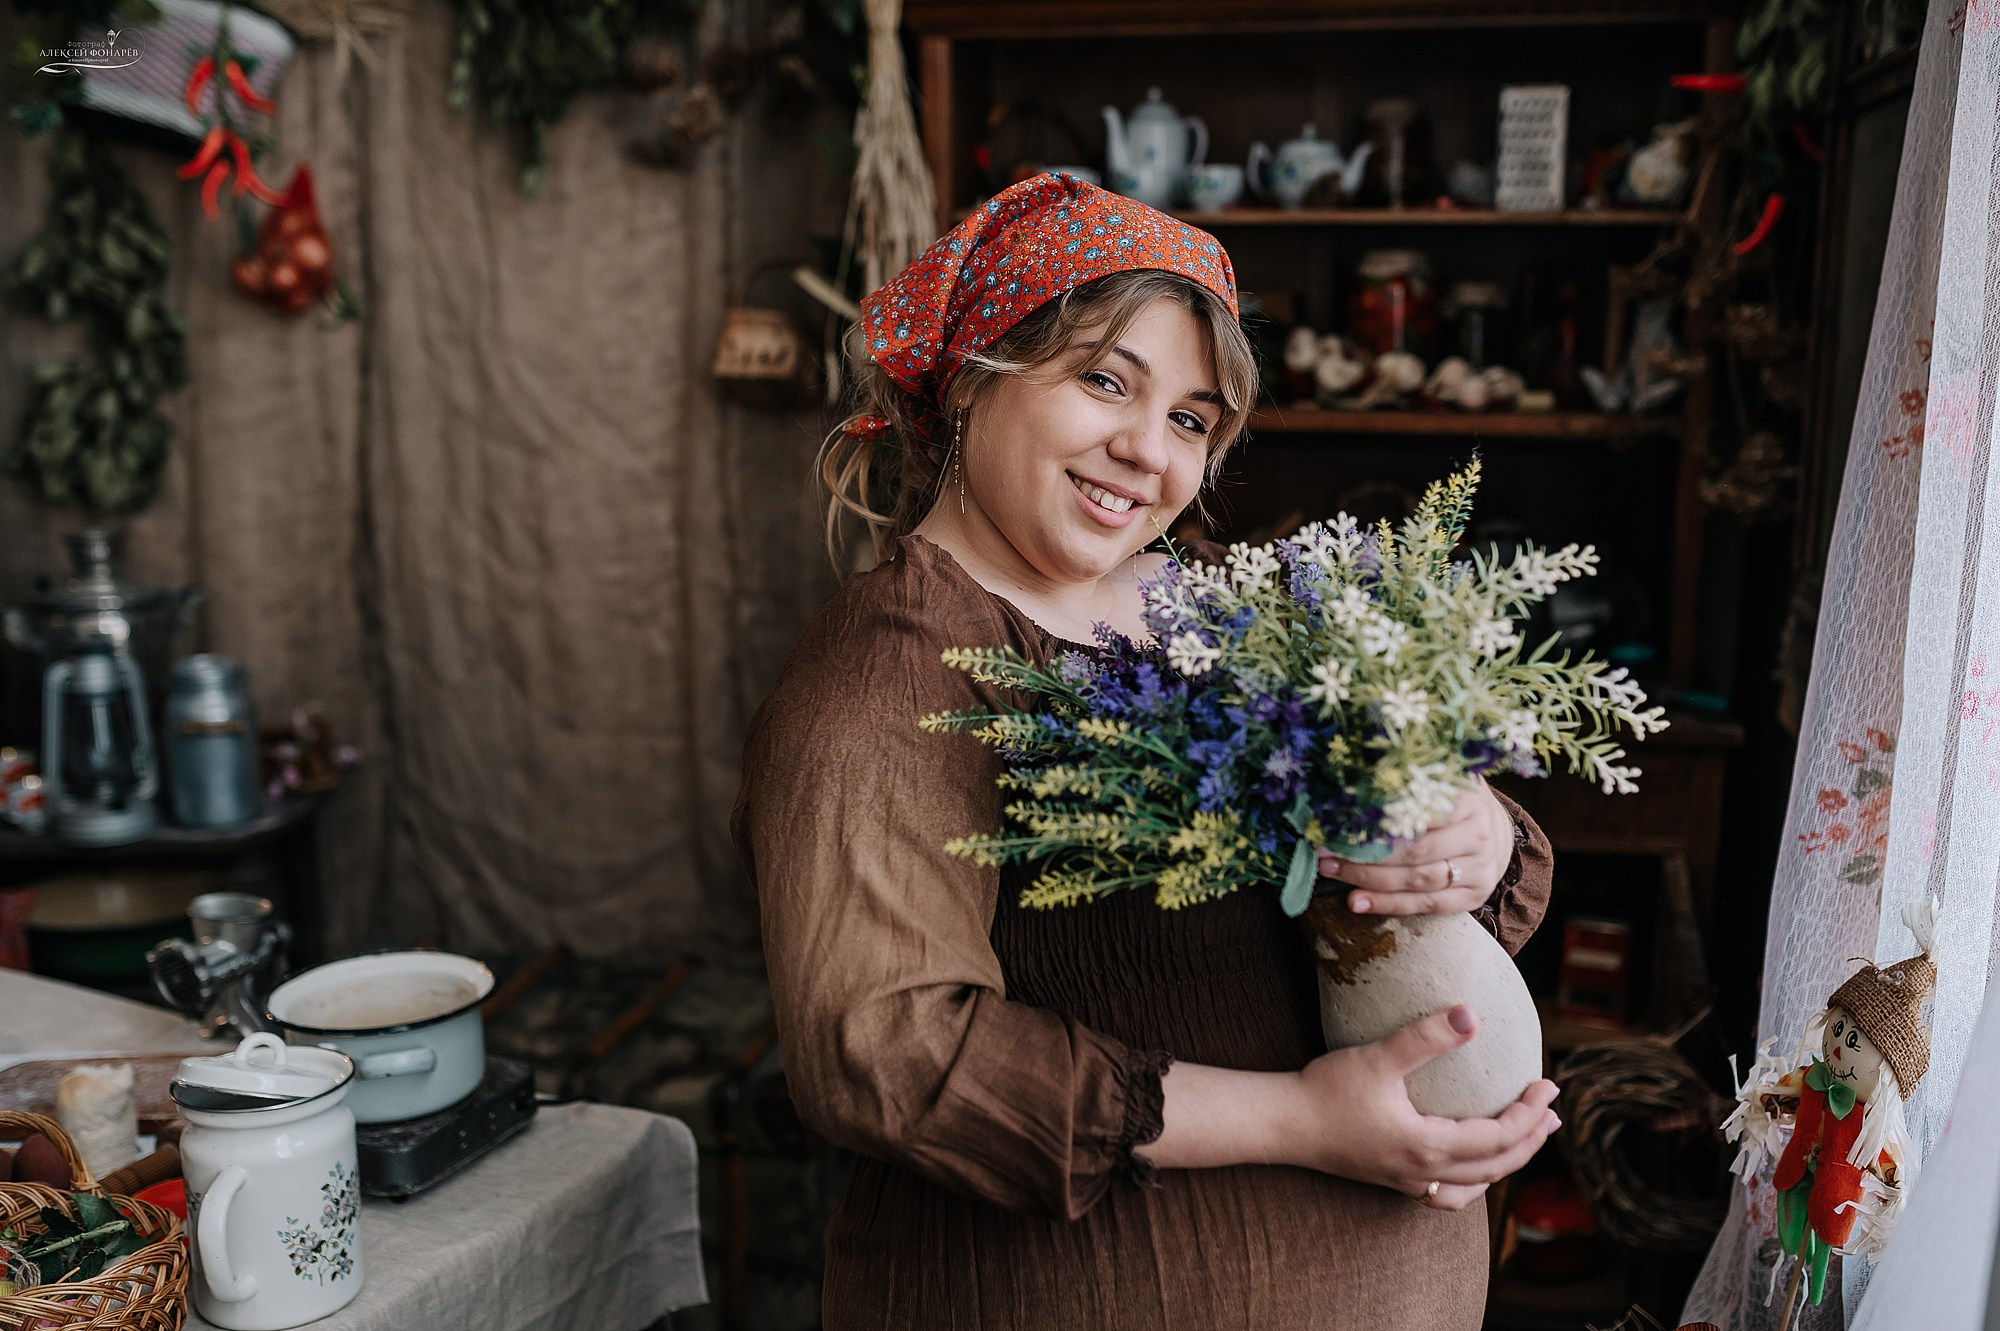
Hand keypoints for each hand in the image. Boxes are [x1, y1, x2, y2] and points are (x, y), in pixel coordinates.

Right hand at [1280, 1005, 1559, 1208]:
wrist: (1282, 1124)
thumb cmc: (1326, 1090)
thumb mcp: (1379, 1057)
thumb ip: (1426, 1037)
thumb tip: (1473, 1016)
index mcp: (1428, 1146)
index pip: (1499, 1137)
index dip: (1530, 1114)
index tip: (1549, 1085)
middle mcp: (1424, 1173)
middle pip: (1496, 1166)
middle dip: (1531, 1139)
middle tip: (1554, 1113)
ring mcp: (1407, 1183)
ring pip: (1475, 1186)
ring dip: (1506, 1164)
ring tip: (1525, 1141)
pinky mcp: (1391, 1181)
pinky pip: (1448, 1196)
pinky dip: (1472, 1182)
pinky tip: (1471, 1167)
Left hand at [1317, 778, 1514, 917]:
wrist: (1492, 829)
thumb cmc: (1450, 801)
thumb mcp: (1436, 780)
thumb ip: (1404, 780)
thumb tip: (1349, 780)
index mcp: (1467, 799)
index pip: (1417, 813)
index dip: (1374, 820)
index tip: (1336, 824)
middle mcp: (1478, 835)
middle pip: (1414, 852)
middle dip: (1364, 855)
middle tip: (1325, 852)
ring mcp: (1479, 868)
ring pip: (1417, 881)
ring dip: (1369, 881)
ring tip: (1332, 873)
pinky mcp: (1474, 895)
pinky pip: (1427, 905)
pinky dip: (1389, 905)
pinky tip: (1357, 902)